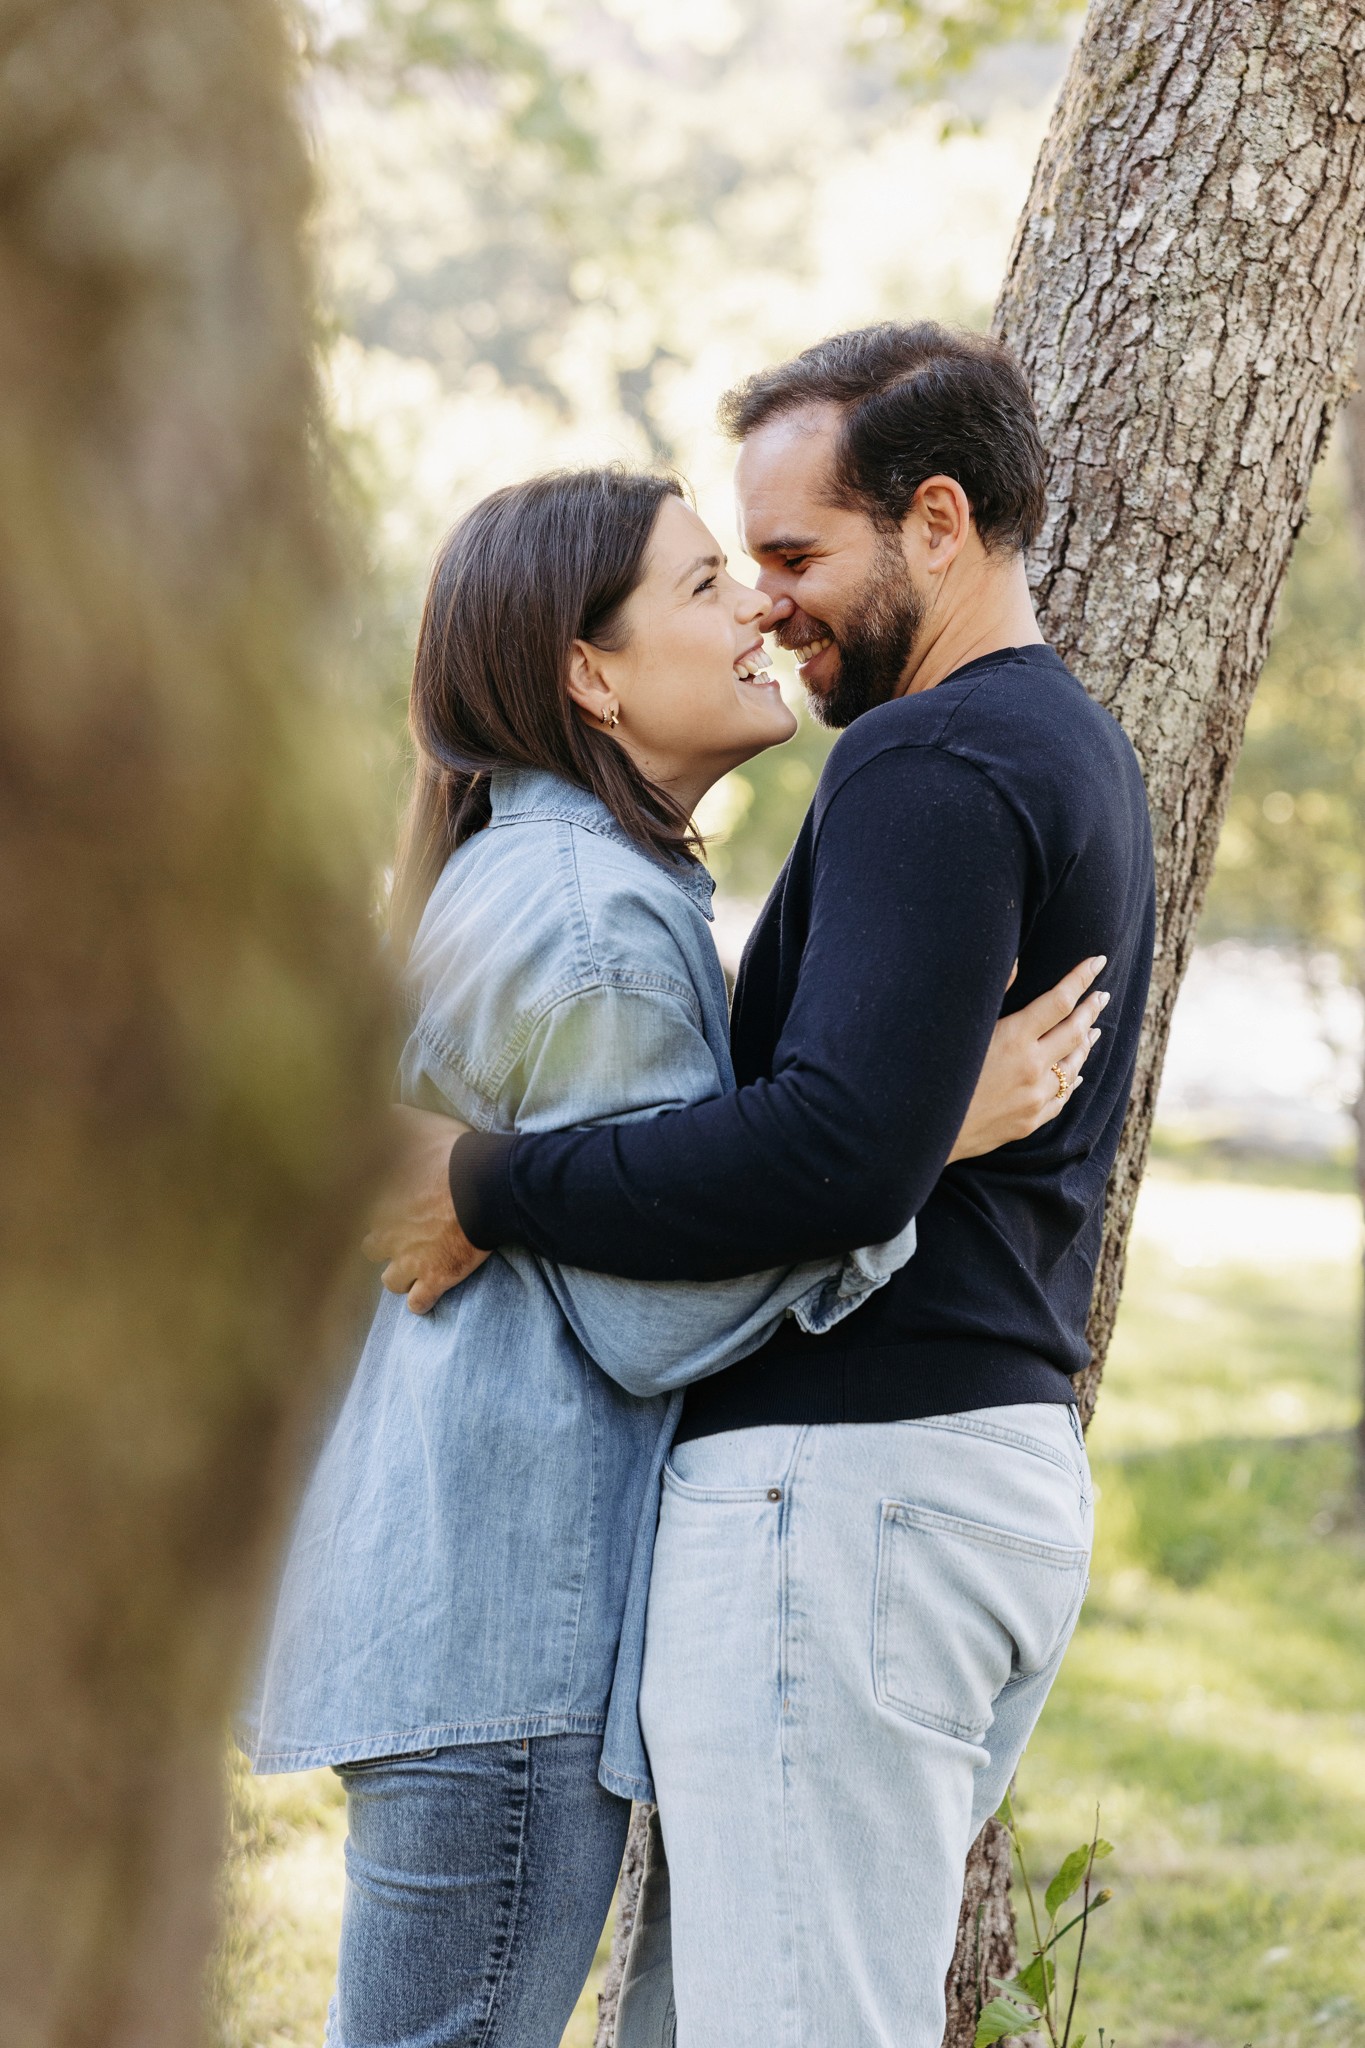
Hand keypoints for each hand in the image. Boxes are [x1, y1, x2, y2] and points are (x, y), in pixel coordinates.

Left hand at [361, 1105, 489, 1313]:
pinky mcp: (436, 1278)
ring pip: (391, 1281)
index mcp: (376, 1199)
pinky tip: (428, 1296)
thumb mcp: (414, 1122)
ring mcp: (410, 1259)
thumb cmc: (450, 1152)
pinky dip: (423, 1302)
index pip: (357, 1211)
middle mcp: (386, 1233)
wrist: (485, 1185)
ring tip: (416, 1267)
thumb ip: (388, 1120)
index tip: (389, 1204)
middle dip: (385, 1243)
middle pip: (371, 1248)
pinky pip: (420, 1303)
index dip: (373, 1209)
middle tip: (404, 1233)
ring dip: (401, 1275)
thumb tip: (372, 1111)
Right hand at [948, 957, 1109, 1162]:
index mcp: (1013, 1038)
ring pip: (1073, 1066)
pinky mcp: (1028, 1122)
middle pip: (1074, 1031)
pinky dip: (1073, 1080)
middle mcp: (1031, 1067)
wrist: (923, 1130)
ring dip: (1085, 1044)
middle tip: (1102, 994)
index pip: (1059, 1000)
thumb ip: (992, 992)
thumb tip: (1015, 961)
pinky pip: (1061, 1098)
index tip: (1098, 961)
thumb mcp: (959, 1028)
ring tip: (1094, 1029)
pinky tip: (1078, 1075)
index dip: (1081, 978)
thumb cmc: (932, 1072)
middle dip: (1091, 1009)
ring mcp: (1033, 1098)